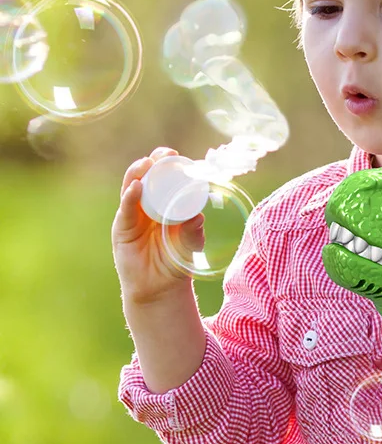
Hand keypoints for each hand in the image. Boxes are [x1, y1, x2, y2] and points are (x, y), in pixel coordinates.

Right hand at [112, 147, 203, 304]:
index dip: (169, 165)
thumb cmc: (177, 262)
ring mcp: (133, 216)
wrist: (159, 289)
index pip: (165, 179)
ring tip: (146, 164)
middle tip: (165, 154)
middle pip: (147, 178)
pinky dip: (130, 196)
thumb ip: (194, 232)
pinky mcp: (122, 228)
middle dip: (154, 162)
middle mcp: (147, 206)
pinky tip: (136, 188)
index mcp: (165, 205)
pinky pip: (126, 209)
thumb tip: (198, 217)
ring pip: (132, 188)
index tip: (177, 155)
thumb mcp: (190, 245)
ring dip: (138, 173)